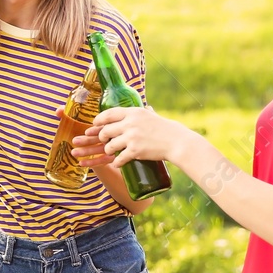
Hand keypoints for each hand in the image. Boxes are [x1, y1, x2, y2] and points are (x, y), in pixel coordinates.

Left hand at [72, 106, 187, 168]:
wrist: (177, 141)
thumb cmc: (166, 129)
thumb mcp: (152, 115)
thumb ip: (144, 112)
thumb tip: (146, 108)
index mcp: (133, 112)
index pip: (109, 114)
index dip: (99, 120)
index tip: (95, 124)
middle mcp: (130, 123)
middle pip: (105, 131)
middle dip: (102, 137)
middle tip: (104, 141)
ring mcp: (132, 137)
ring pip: (109, 146)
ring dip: (109, 151)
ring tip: (112, 153)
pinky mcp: (135, 151)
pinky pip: (119, 158)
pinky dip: (117, 162)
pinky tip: (117, 164)